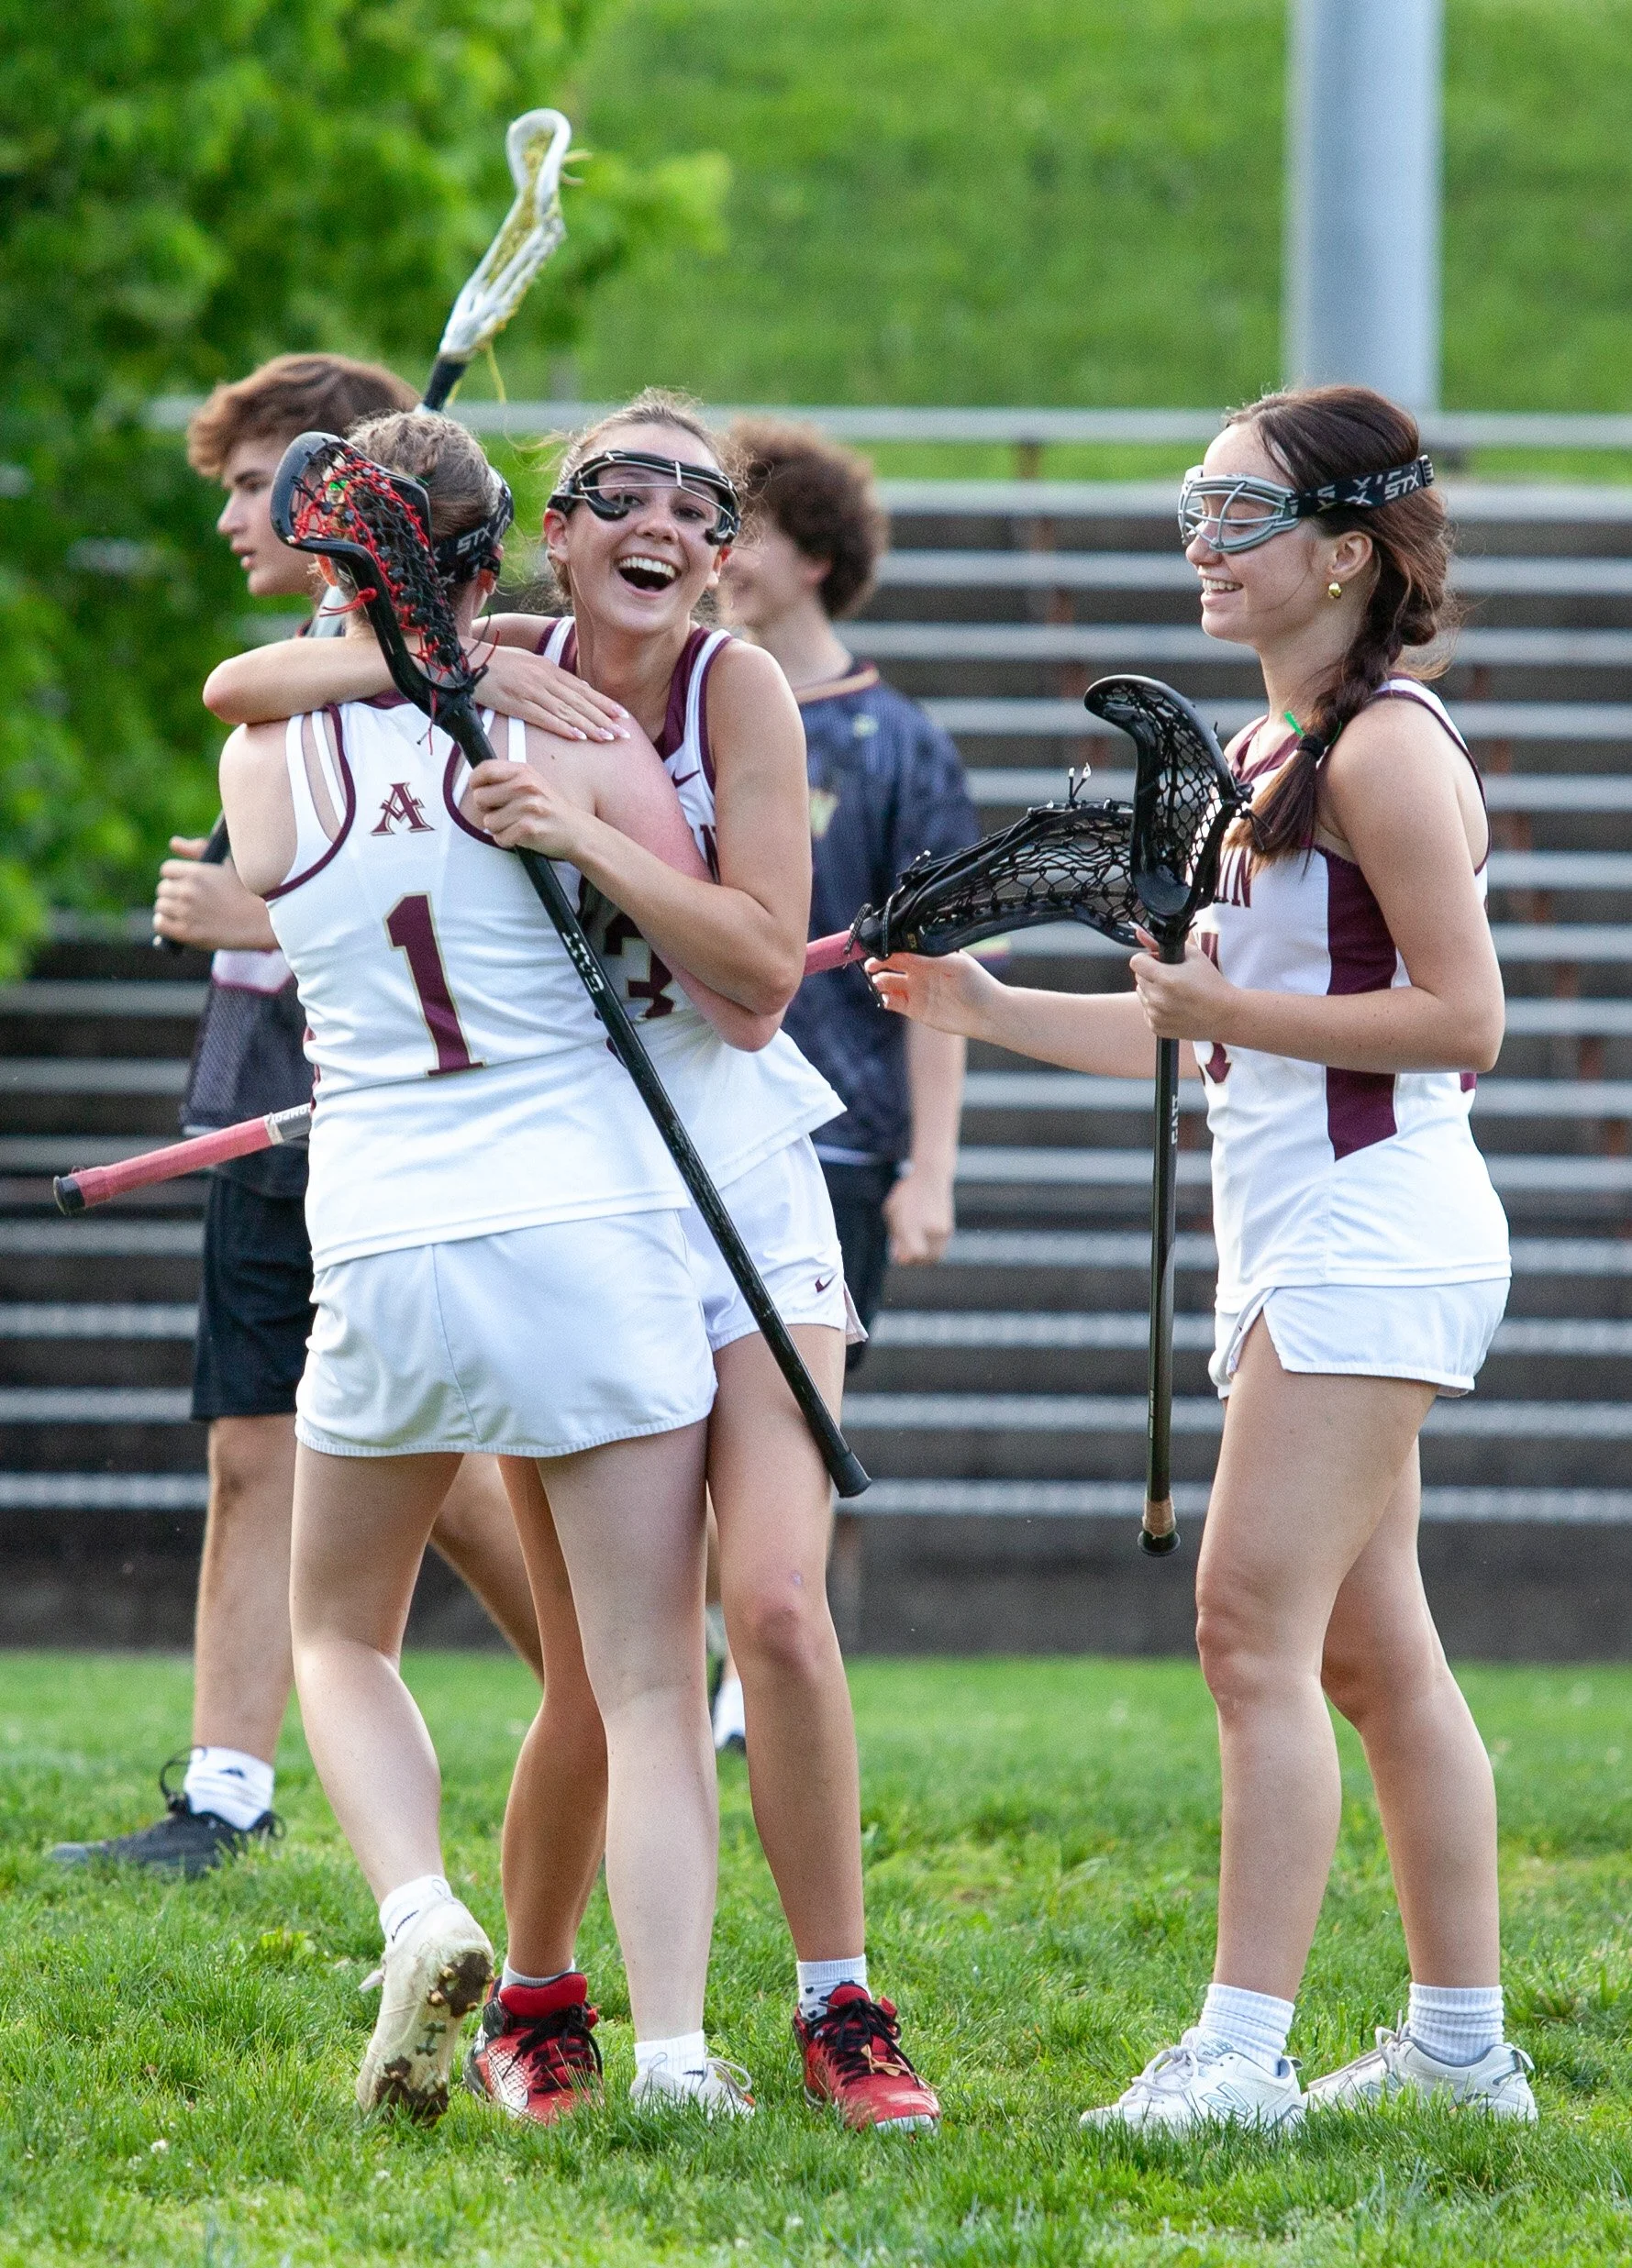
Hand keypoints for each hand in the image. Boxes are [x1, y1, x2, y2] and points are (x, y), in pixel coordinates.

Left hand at [152, 839, 278, 950]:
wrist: (262, 921)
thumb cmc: (247, 891)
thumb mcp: (226, 863)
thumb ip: (198, 849)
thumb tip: (174, 843)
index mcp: (196, 873)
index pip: (167, 870)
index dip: (176, 876)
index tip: (185, 883)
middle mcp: (188, 891)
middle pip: (162, 889)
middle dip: (173, 893)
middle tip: (189, 900)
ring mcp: (186, 912)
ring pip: (160, 907)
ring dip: (170, 909)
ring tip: (185, 913)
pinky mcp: (187, 932)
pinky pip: (160, 925)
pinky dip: (165, 924)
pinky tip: (178, 924)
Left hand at [465, 756, 593, 860]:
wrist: (576, 830)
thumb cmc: (549, 807)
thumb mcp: (532, 782)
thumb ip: (506, 778)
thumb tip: (475, 783)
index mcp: (524, 772)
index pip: (485, 769)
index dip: (476, 782)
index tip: (481, 790)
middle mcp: (525, 787)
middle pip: (479, 797)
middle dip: (488, 809)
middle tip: (506, 811)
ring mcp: (527, 808)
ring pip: (488, 821)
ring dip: (499, 827)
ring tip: (517, 824)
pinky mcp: (528, 829)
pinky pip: (499, 838)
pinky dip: (507, 840)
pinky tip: (521, 835)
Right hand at [466, 643, 629, 741]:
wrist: (466, 660)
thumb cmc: (496, 663)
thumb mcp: (529, 663)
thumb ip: (553, 675)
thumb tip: (578, 685)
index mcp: (548, 668)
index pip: (583, 689)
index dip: (604, 703)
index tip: (623, 715)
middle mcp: (544, 678)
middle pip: (580, 701)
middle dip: (605, 718)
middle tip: (624, 734)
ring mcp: (531, 691)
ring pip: (567, 711)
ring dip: (590, 726)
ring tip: (608, 738)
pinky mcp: (517, 703)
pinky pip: (544, 717)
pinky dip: (563, 727)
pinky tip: (578, 736)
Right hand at [865, 949, 999, 1039]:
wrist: (987, 1014)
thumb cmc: (977, 983)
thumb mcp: (955, 964)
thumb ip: (929, 958)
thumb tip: (903, 951)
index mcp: (928, 955)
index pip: (902, 947)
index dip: (886, 945)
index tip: (873, 944)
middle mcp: (919, 970)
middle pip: (889, 963)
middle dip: (877, 962)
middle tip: (871, 965)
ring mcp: (915, 989)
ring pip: (887, 983)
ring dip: (879, 981)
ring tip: (881, 983)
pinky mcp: (914, 1009)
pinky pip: (892, 1002)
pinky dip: (885, 999)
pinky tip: (887, 998)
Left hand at [884, 1162, 954, 1264]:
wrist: (931, 1177)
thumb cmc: (907, 1194)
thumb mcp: (892, 1211)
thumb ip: (895, 1235)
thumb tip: (899, 1257)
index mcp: (912, 1224)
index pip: (914, 1254)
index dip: (905, 1259)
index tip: (898, 1255)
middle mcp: (929, 1228)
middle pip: (924, 1259)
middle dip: (914, 1261)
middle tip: (905, 1254)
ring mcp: (941, 1229)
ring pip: (934, 1256)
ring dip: (924, 1258)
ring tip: (915, 1248)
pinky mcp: (949, 1229)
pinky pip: (940, 1248)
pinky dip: (932, 1250)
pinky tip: (923, 1241)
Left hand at [1128, 927, 1233, 1039]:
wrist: (1224, 1014)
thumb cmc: (1212, 984)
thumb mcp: (1192, 956)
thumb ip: (1160, 944)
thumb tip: (1139, 933)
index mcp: (1165, 979)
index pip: (1136, 962)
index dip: (1147, 959)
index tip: (1158, 962)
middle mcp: (1157, 998)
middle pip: (1139, 978)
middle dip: (1151, 975)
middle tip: (1172, 977)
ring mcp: (1156, 1015)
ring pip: (1142, 995)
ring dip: (1153, 991)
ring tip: (1175, 993)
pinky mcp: (1157, 1027)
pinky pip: (1147, 1011)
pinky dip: (1156, 1008)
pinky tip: (1174, 1006)